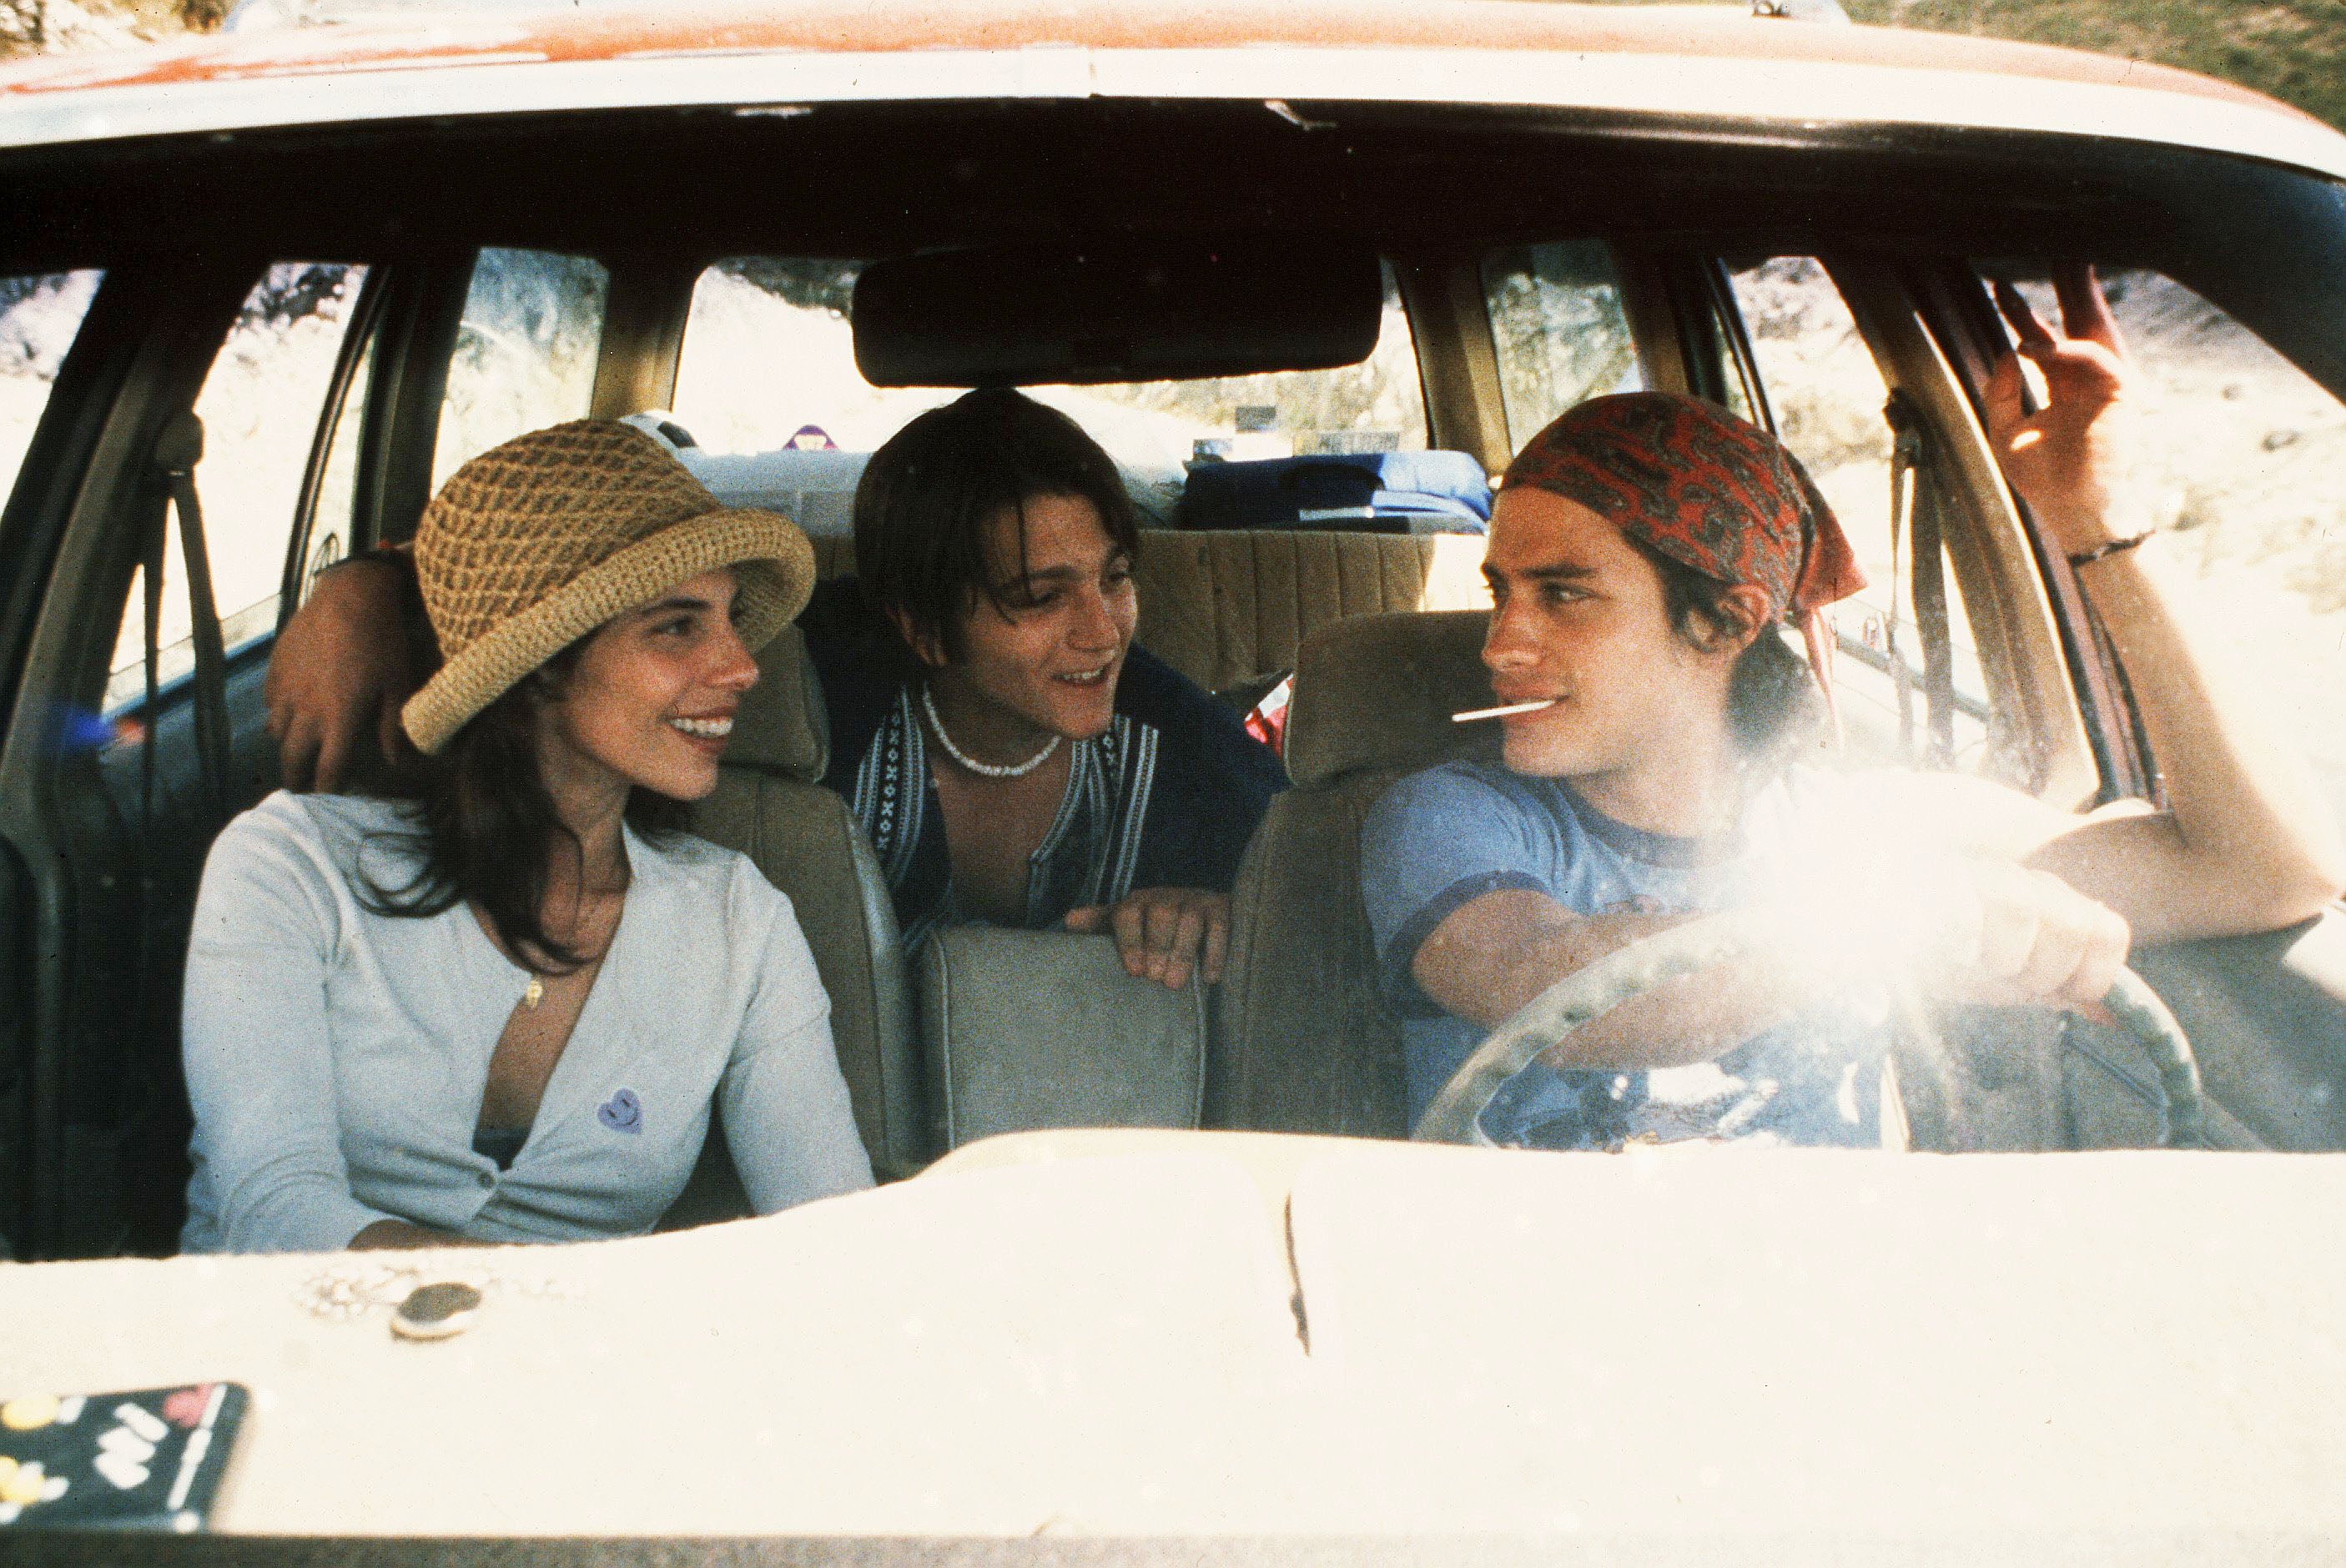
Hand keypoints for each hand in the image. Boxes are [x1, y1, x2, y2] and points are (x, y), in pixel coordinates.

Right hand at [266, 556, 425, 791]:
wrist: (349, 597)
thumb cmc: (382, 642)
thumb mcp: (398, 687)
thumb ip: (392, 730)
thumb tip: (397, 764)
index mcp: (339, 720)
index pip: (329, 770)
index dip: (330, 787)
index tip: (333, 793)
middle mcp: (306, 711)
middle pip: (292, 759)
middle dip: (297, 779)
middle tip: (303, 787)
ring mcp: (285, 690)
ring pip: (275, 733)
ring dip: (286, 747)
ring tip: (296, 752)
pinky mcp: (274, 670)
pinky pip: (269, 704)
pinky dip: (278, 715)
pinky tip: (291, 711)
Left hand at [1064, 886, 1230, 989]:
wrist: (1200, 908)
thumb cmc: (1153, 927)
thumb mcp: (1125, 923)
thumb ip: (1100, 923)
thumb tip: (1069, 921)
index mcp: (1138, 902)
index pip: (1128, 914)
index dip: (1129, 942)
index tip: (1135, 971)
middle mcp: (1167, 897)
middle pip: (1161, 914)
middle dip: (1158, 947)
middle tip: (1156, 980)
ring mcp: (1196, 900)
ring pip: (1190, 920)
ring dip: (1182, 952)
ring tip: (1176, 983)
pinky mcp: (1222, 909)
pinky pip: (1220, 926)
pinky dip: (1215, 951)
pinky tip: (1209, 978)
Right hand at [1916, 858, 2131, 1014]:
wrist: (1889, 931)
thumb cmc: (1956, 958)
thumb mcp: (2013, 979)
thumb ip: (2061, 990)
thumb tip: (2111, 1017)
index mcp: (2054, 904)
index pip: (2108, 933)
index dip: (2092, 975)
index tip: (2059, 995)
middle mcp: (2025, 882)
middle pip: (2072, 924)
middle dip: (2046, 971)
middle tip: (2009, 980)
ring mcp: (1979, 875)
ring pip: (2021, 907)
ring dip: (2003, 957)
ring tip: (1975, 966)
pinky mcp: (1934, 877)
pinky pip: (1964, 903)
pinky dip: (1964, 935)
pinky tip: (1953, 951)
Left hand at [1983, 263, 2136, 551]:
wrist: (2072, 511)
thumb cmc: (2043, 478)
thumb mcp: (2006, 429)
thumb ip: (2000, 390)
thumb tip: (2004, 350)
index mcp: (2064, 385)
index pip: (2045, 337)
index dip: (2023, 312)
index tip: (2000, 287)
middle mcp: (2088, 378)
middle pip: (2079, 321)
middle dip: (2069, 284)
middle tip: (2056, 244)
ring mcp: (2108, 383)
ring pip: (2096, 327)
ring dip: (2080, 293)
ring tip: (2064, 259)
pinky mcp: (2122, 394)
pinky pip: (2095, 358)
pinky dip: (2065, 349)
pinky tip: (2032, 345)